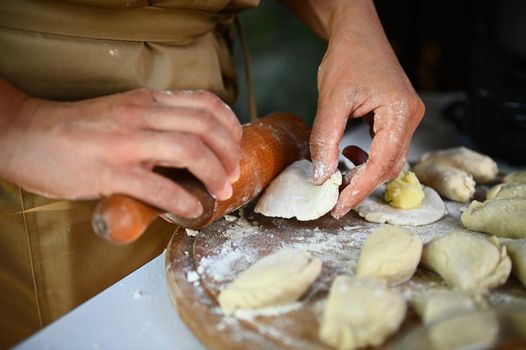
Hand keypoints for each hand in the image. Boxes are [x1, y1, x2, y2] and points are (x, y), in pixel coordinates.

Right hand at [0, 88, 241, 217]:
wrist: (27, 134)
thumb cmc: (77, 129)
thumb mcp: (123, 111)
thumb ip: (156, 121)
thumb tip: (193, 145)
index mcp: (147, 100)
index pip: (206, 104)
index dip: (231, 127)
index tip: (235, 147)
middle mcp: (141, 115)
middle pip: (206, 127)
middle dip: (229, 154)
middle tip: (232, 175)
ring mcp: (126, 142)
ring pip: (189, 151)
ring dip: (214, 174)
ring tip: (220, 191)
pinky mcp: (110, 172)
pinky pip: (158, 185)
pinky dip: (183, 199)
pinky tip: (192, 210)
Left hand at [309, 1, 424, 218]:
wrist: (357, 34)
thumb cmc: (348, 58)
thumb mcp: (331, 100)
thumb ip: (326, 139)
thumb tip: (321, 176)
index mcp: (400, 113)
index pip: (382, 164)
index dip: (359, 189)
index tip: (338, 207)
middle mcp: (411, 118)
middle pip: (389, 166)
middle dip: (361, 184)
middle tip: (334, 197)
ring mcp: (407, 118)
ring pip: (389, 160)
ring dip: (364, 172)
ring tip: (338, 174)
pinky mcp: (398, 118)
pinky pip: (386, 148)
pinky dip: (367, 158)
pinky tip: (349, 154)